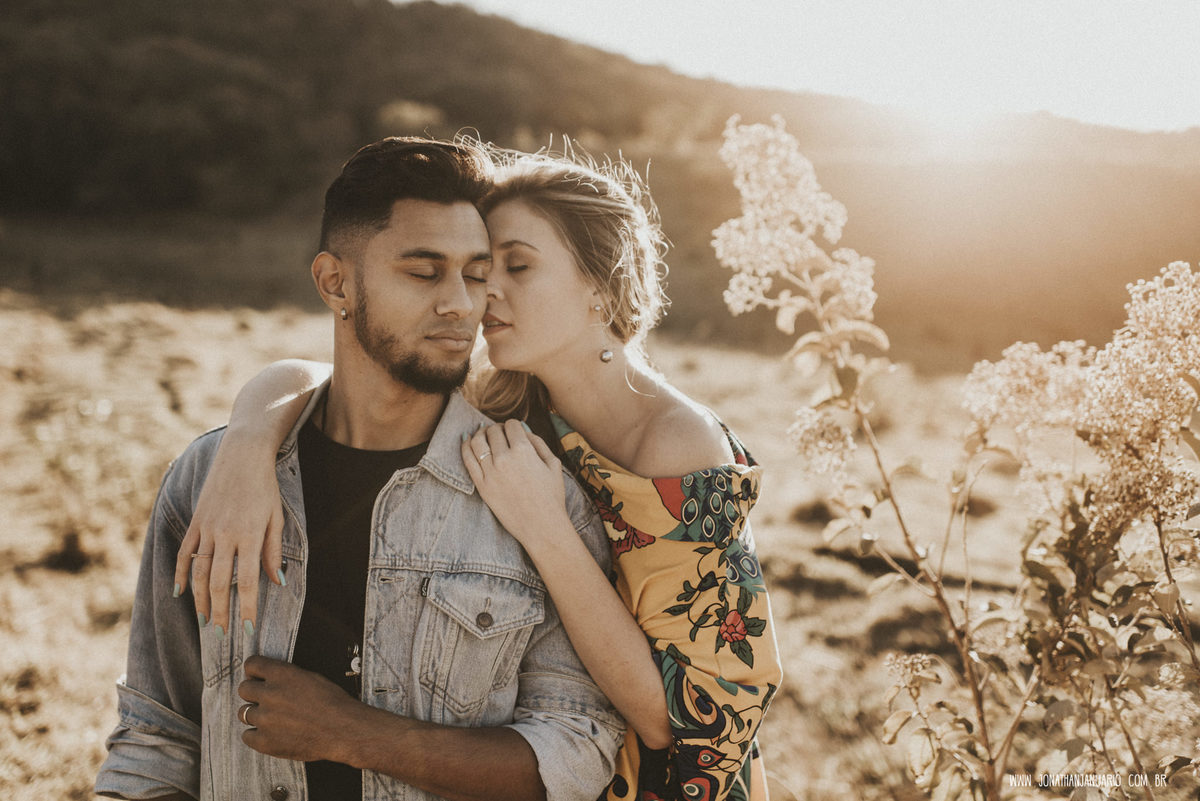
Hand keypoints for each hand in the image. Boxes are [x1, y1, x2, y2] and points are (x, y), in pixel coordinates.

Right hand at [174, 430, 284, 634]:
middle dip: (220, 611)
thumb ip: (274, 551)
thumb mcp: (276, 518)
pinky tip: (180, 593)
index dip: (247, 607)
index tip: (248, 628)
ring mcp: (207, 528)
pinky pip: (185, 552)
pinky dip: (181, 573)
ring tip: (203, 621)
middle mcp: (226, 535)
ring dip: (200, 599)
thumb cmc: (265, 487)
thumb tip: (277, 583)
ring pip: (200, 572)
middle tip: (220, 635)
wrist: (242, 455)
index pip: (248, 581)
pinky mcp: (196, 521)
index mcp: (250, 535)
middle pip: (220, 582)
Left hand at [237, 656, 359, 762]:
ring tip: (272, 719)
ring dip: (256, 714)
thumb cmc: (332, 703)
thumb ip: (285, 676)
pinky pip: (247, 736)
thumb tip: (267, 678)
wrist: (343, 730)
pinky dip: (256, 735)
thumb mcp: (311, 677)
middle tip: (266, 700)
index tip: (258, 677)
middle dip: (253, 693)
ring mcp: (265, 719)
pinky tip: (271, 733)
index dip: (255, 671)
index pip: (252, 664)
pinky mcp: (264, 741)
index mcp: (282, 674)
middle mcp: (269, 694)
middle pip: (243, 689)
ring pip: (243, 713)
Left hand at [461, 420, 569, 547]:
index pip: (511, 425)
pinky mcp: (481, 486)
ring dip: (480, 434)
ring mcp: (490, 472)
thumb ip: (538, 442)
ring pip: (477, 441)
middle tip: (499, 433)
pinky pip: (467, 460)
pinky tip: (466, 441)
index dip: (513, 425)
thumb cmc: (551, 496)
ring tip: (483, 434)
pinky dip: (465, 446)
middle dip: (497, 429)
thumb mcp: (553, 464)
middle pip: (493, 431)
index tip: (513, 430)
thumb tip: (523, 429)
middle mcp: (504, 458)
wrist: (542, 526)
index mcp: (524, 450)